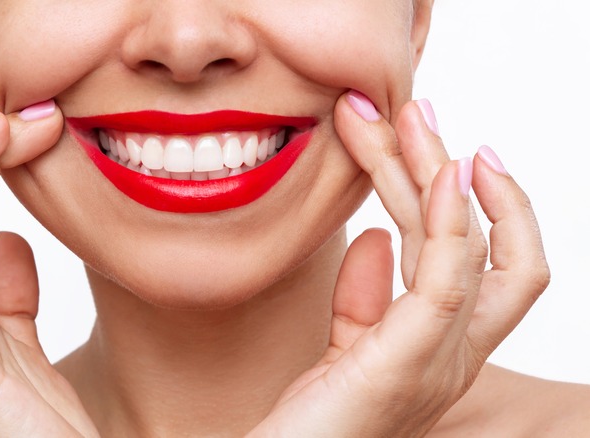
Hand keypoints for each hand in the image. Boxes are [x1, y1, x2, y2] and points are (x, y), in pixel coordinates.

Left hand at [249, 93, 548, 436]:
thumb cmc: (310, 419)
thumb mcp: (345, 348)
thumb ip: (366, 297)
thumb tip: (374, 237)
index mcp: (442, 346)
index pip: (484, 262)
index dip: (478, 205)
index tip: (445, 151)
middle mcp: (455, 354)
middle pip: (478, 242)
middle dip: (445, 168)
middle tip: (413, 108)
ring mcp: (440, 362)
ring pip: (464, 245)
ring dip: (437, 172)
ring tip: (409, 117)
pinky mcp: (406, 363)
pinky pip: (447, 277)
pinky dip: (450, 219)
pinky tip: (441, 171)